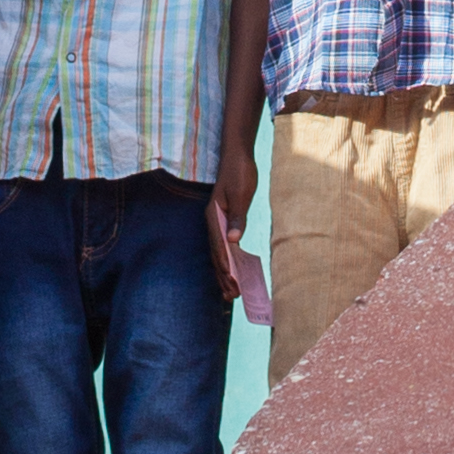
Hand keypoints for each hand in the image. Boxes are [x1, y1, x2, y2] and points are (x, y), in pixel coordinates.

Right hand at [209, 151, 258, 300]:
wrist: (238, 156)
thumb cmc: (240, 173)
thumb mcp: (241, 194)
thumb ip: (237, 217)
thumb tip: (234, 240)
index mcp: (214, 216)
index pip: (219, 246)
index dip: (225, 266)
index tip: (231, 282)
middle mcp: (212, 221)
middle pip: (216, 254)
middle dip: (223, 276)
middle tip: (232, 296)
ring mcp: (217, 222)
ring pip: (219, 252)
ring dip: (224, 272)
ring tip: (231, 290)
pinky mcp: (224, 220)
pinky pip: (224, 245)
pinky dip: (228, 260)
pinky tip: (233, 270)